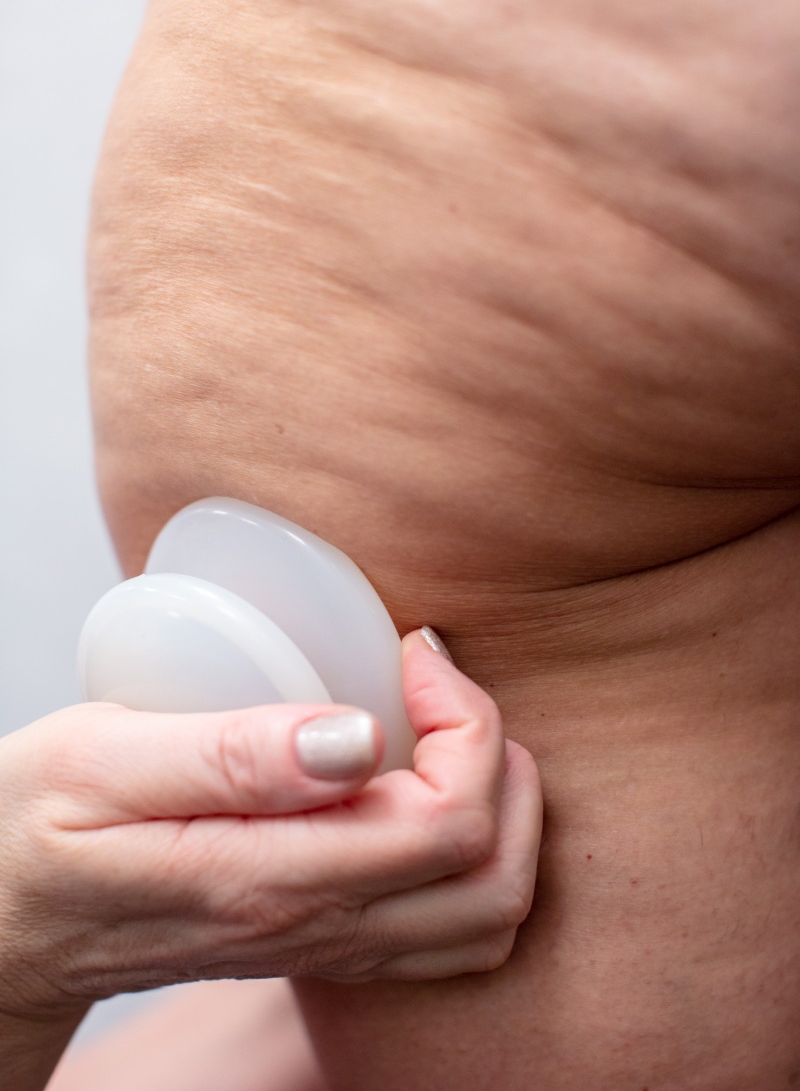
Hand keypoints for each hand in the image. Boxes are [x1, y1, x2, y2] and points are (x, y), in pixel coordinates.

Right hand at [0, 630, 540, 1022]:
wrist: (6, 926)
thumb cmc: (36, 829)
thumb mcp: (101, 762)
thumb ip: (231, 755)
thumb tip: (360, 735)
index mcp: (272, 878)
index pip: (449, 825)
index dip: (464, 721)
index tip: (412, 652)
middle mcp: (319, 928)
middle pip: (494, 876)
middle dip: (499, 760)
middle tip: (438, 684)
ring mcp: (328, 946)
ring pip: (487, 914)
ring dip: (501, 811)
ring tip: (445, 730)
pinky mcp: (325, 943)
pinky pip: (450, 929)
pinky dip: (475, 854)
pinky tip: (421, 783)